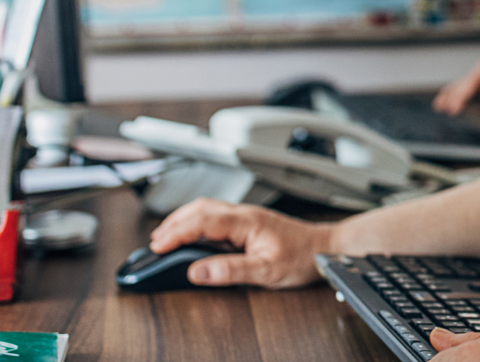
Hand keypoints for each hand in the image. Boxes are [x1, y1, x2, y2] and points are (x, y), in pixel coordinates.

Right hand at [147, 198, 334, 288]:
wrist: (325, 248)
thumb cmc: (302, 257)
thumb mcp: (266, 270)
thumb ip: (230, 270)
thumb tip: (198, 271)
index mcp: (246, 221)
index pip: (201, 221)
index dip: (176, 233)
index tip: (158, 246)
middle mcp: (243, 213)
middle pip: (199, 208)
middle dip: (172, 224)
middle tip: (155, 243)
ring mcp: (245, 216)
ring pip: (206, 208)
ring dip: (182, 220)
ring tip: (165, 237)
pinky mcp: (248, 222)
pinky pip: (215, 215)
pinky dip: (195, 222)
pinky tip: (192, 234)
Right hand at [434, 58, 479, 114]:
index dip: (470, 85)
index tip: (461, 101)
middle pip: (475, 77)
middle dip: (459, 91)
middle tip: (446, 108)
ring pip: (473, 84)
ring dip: (457, 93)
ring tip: (440, 105)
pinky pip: (478, 93)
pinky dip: (465, 98)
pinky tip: (452, 106)